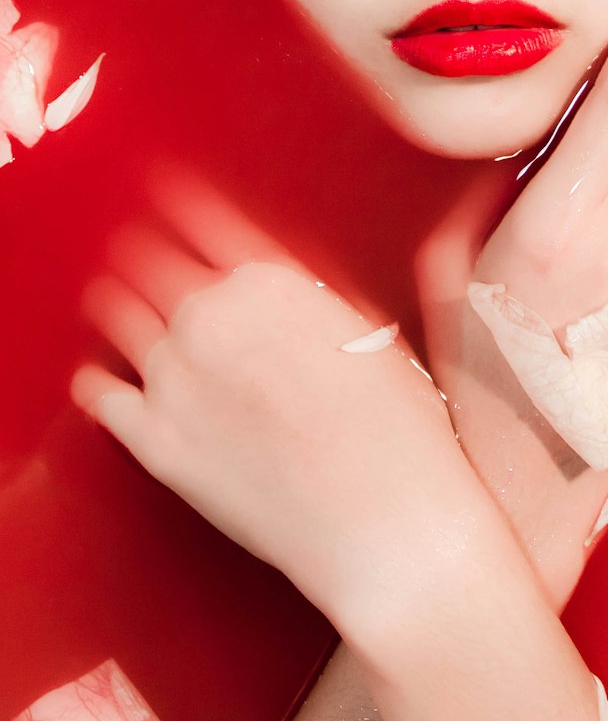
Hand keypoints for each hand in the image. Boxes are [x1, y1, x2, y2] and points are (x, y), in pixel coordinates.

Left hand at [72, 176, 472, 639]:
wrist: (388, 522)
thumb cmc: (398, 426)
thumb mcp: (366, 328)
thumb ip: (306, 289)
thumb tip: (271, 272)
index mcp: (269, 277)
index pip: (197, 216)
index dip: (175, 204)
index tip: (163, 198)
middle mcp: (210, 313)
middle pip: (144, 256)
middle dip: (143, 253)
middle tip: (139, 255)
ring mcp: (174, 376)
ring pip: (113, 312)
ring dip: (118, 303)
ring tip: (117, 303)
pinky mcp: (153, 440)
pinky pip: (97, 390)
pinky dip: (100, 376)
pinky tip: (110, 374)